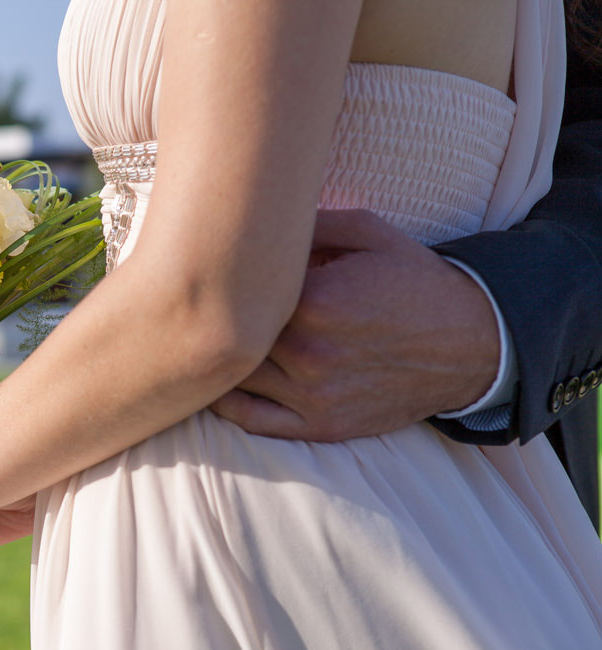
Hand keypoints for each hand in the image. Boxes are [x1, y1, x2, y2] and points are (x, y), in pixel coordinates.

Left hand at [210, 209, 501, 440]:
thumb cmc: (413, 280)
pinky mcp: (321, 425)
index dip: (216, 280)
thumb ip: (306, 224)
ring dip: (213, 360)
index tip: (199, 269)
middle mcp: (311, 353)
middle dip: (208, 321)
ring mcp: (314, 395)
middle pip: (229, 338)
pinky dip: (225, 403)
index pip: (237, 292)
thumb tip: (248, 218)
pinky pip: (251, 420)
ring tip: (195, 340)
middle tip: (182, 305)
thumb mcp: (367, 232)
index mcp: (316, 301)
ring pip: (233, 379)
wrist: (471, 342)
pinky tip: (214, 382)